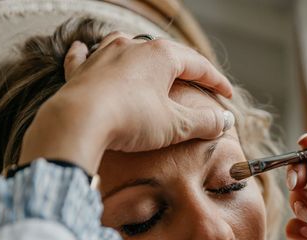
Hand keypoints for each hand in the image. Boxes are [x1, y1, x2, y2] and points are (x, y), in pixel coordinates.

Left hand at [19, 33, 232, 172]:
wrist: (79, 121)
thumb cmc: (131, 119)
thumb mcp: (175, 125)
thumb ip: (204, 122)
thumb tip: (225, 121)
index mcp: (161, 55)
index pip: (198, 65)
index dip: (216, 81)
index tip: (227, 96)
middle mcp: (133, 46)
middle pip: (166, 55)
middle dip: (183, 69)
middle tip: (196, 83)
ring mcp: (103, 55)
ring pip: (126, 46)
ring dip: (140, 56)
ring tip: (148, 62)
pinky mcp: (80, 71)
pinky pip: (84, 56)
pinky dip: (87, 54)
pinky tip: (84, 50)